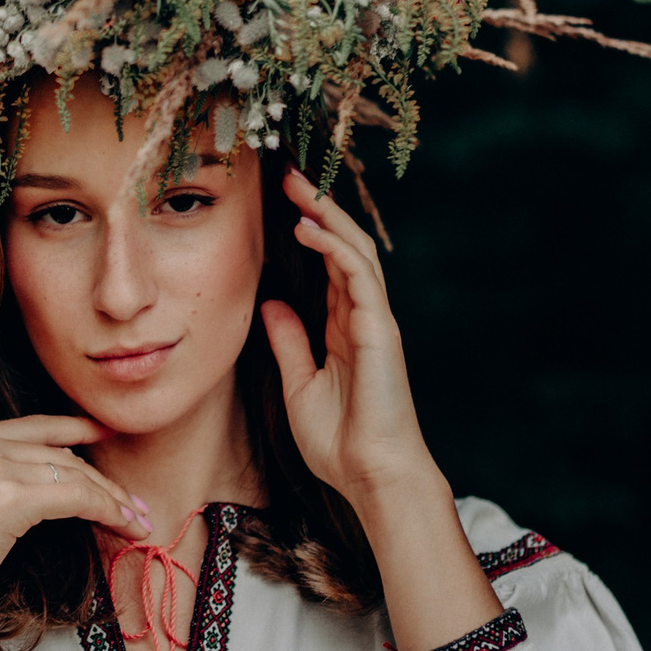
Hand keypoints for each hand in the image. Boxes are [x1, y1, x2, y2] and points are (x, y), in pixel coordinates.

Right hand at [0, 416, 147, 650]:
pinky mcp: (5, 497)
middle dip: (104, 481)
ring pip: (73, 475)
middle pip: (59, 454)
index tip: (106, 433)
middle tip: (135, 506)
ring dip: (112, 500)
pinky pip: (74, 497)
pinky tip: (123, 526)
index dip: (75, 428)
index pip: (33, 427)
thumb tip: (59, 482)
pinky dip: (106, 510)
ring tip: (137, 523)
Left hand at [260, 169, 438, 508]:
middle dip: (318, 208)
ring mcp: (374, 321)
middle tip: (289, 174)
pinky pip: (358, 276)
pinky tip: (310, 227)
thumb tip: (271, 304)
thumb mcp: (299, 384)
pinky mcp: (379, 330)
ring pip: (355, 251)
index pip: (328, 265)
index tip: (279, 200)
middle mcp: (362, 317)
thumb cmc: (340, 442)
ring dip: (327, 215)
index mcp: (345, 328)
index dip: (309, 230)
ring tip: (298, 185)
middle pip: (343, 247)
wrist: (372, 476)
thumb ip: (289, 341)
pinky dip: (335, 247)